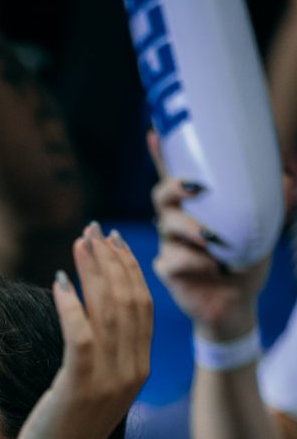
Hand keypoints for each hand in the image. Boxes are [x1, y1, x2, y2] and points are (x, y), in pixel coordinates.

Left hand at [13, 223, 151, 438]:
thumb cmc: (65, 431)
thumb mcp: (92, 388)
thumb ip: (99, 355)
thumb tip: (85, 316)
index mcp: (139, 369)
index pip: (142, 307)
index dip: (127, 269)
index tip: (110, 242)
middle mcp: (131, 371)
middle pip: (129, 301)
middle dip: (111, 260)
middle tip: (92, 230)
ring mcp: (109, 379)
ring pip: (108, 311)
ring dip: (93, 271)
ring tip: (79, 242)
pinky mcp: (80, 386)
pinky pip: (80, 334)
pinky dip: (71, 304)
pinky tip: (59, 280)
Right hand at [148, 130, 270, 337]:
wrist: (236, 304)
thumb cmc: (244, 263)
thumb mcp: (262, 232)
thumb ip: (270, 206)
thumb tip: (287, 180)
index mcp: (194, 208)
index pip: (175, 176)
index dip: (162, 155)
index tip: (155, 134)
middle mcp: (176, 222)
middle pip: (161, 195)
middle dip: (174, 186)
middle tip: (196, 187)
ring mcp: (169, 246)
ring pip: (167, 226)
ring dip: (191, 229)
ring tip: (212, 240)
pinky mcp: (168, 271)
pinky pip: (173, 260)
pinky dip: (196, 262)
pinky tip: (214, 269)